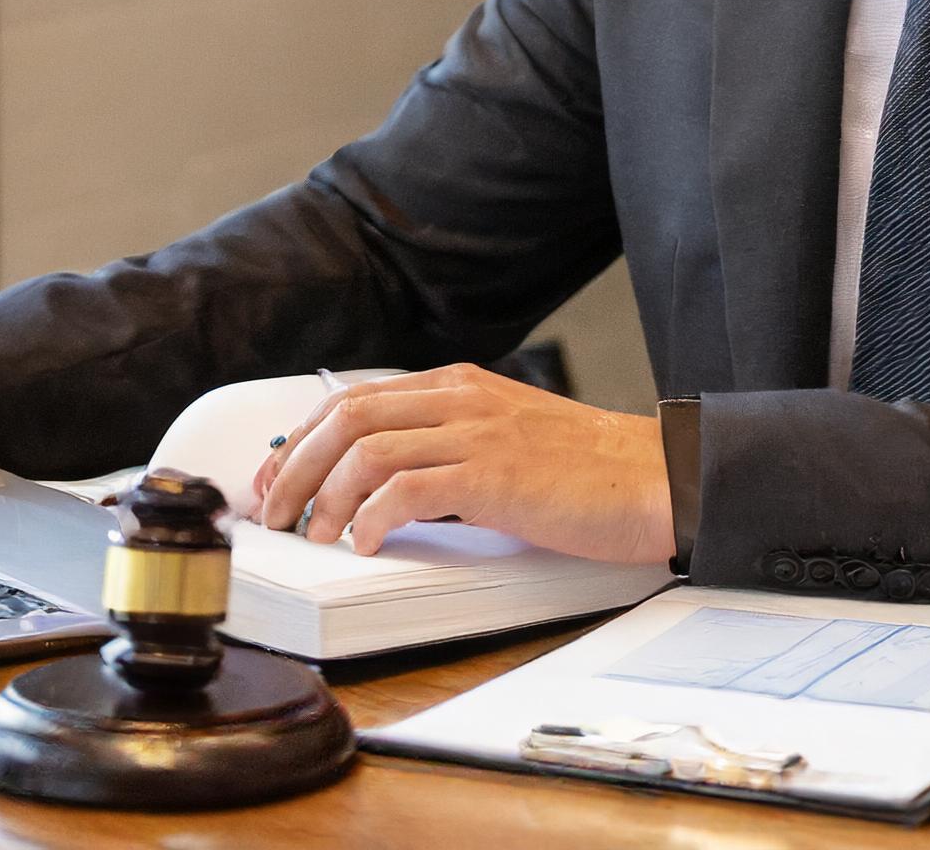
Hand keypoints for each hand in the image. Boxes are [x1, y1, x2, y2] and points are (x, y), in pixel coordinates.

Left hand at [251, 364, 674, 564]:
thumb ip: (450, 444)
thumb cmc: (588, 471)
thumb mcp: (506, 437)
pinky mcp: (494, 476)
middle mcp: (462, 399)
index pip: (354, 398)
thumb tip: (384, 482)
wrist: (654, 476)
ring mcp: (478, 433)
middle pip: (345, 416)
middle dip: (293, 468)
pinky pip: (408, 488)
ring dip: (324, 498)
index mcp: (460, 386)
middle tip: (274, 515)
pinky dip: (372, 516)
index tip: (275, 481)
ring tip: (316, 538)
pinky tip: (368, 543)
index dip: (300, 440)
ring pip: (365, 449)